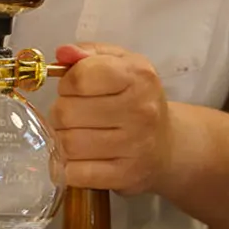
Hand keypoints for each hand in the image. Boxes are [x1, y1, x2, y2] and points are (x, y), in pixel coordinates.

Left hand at [51, 43, 173, 195]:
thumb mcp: (121, 64)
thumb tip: (62, 53)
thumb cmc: (136, 99)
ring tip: (75, 135)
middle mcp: (140, 110)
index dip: (67, 83)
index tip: (73, 89)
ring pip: (68, 144)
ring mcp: (135, 146)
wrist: (167, 144)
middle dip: (61, 113)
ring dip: (62, 140)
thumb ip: (89, 53)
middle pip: (67, 113)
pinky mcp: (126, 176)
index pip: (80, 78)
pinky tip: (78, 159)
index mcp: (138, 76)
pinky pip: (76, 173)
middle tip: (72, 115)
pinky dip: (68, 167)